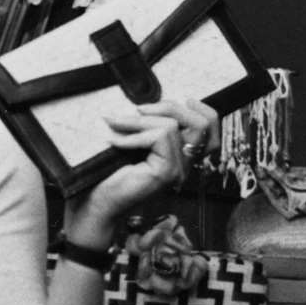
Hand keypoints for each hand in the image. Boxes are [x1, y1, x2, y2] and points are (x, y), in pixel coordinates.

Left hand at [65, 98, 219, 242]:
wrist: (95, 204)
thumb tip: (146, 103)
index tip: (180, 100)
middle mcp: (185, 164)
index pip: (210, 128)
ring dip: (139, 120)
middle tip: (137, 110)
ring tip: (116, 124)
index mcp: (180, 156)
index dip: (200, 109)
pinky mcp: (166, 172)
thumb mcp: (134, 142)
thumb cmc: (107, 174)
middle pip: (200, 123)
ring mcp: (178, 170)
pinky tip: (114, 142)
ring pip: (173, 126)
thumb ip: (149, 126)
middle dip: (169, 106)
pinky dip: (133, 134)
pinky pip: (159, 136)